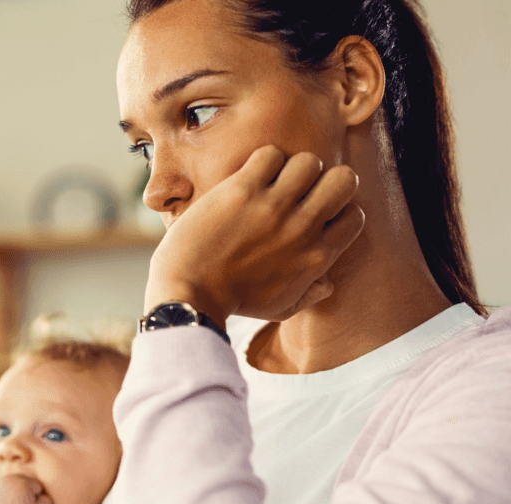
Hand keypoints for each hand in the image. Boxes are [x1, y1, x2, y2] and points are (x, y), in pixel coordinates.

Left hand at [145, 145, 364, 325]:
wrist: (188, 294)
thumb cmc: (233, 302)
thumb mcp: (280, 307)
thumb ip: (309, 294)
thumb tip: (328, 283)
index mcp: (317, 257)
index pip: (355, 216)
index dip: (337, 209)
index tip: (313, 212)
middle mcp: (302, 229)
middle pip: (344, 179)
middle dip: (324, 179)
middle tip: (297, 191)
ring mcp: (273, 208)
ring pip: (308, 161)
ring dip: (290, 168)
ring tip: (269, 182)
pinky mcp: (242, 191)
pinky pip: (269, 155)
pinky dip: (261, 161)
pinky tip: (248, 178)